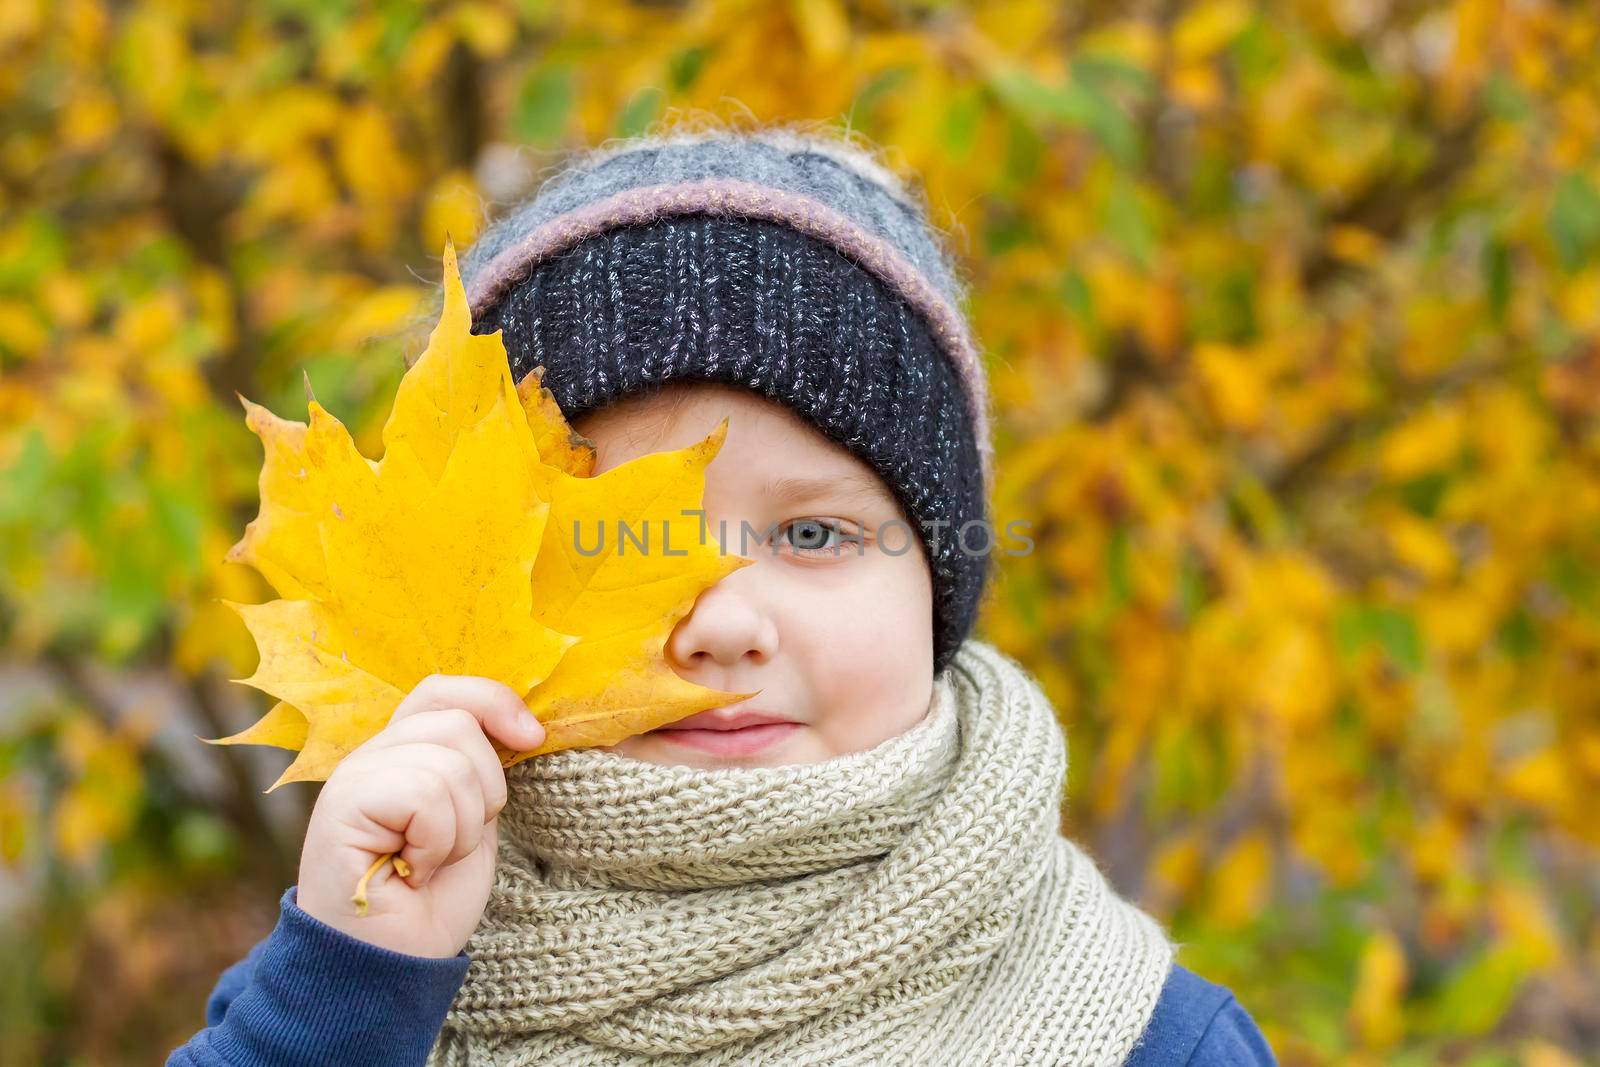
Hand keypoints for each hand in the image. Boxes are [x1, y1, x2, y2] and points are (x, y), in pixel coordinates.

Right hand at [294, 675, 545, 957]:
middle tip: (452, 844)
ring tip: (428, 863)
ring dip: (460, 829)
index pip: (445, 689)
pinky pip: (425, 794)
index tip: (533, 740)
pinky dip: (437, 842)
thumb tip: (525, 724)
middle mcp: (372, 755)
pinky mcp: (343, 804)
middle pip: (459, 724)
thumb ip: (478, 768)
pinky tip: (412, 872)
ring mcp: (354, 777)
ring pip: (450, 764)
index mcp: (401, 751)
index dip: (495, 702)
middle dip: (484, 792)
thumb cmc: (431, 900)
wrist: (391, 965)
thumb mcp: (471, 819)